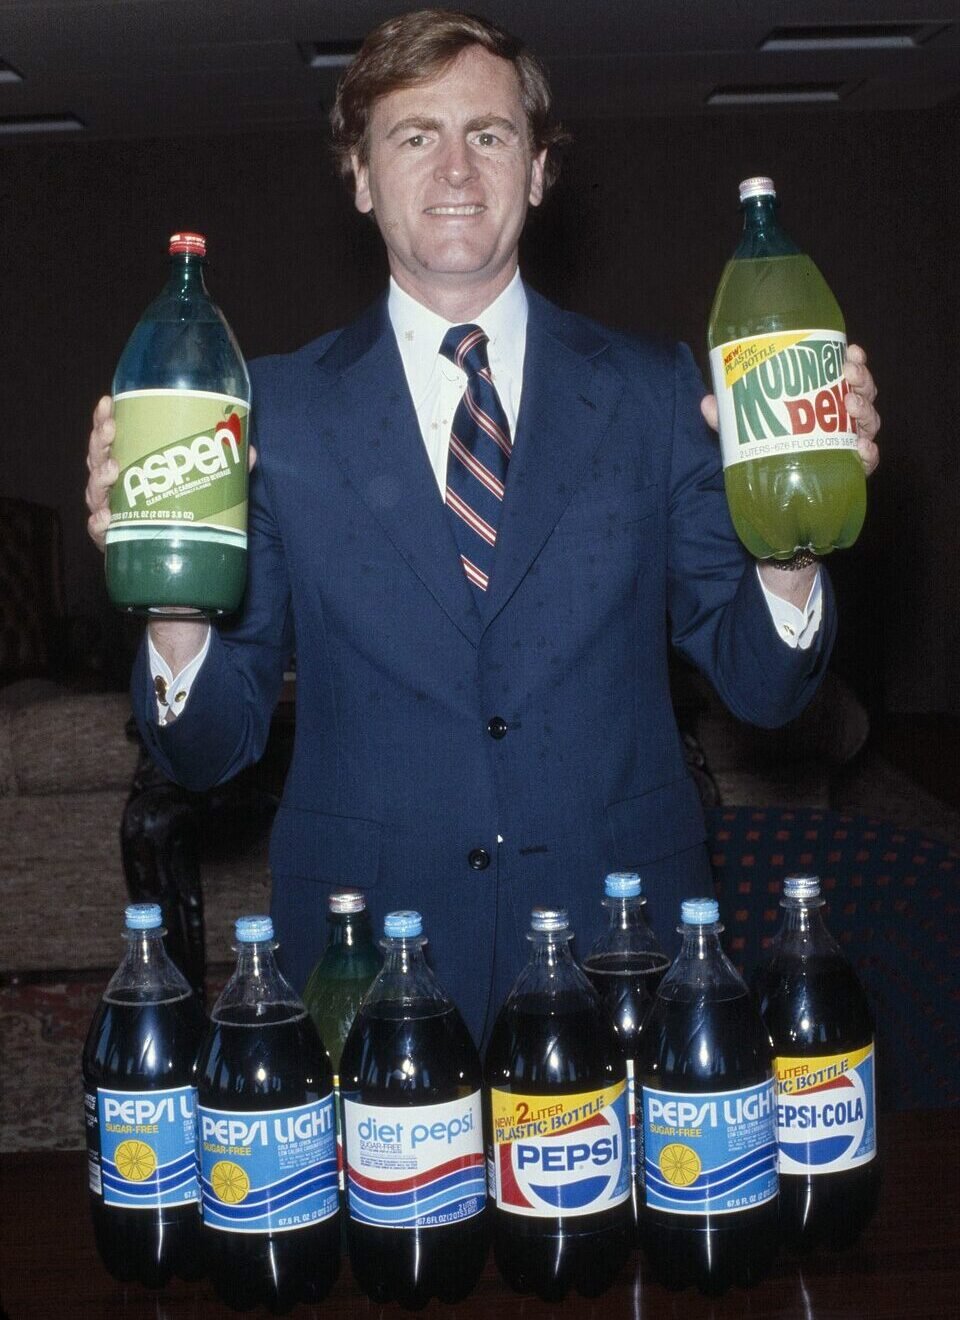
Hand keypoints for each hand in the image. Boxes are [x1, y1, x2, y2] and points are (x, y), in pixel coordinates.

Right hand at [84, 396, 257, 552]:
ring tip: (114, 470)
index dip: (105, 418)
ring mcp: (109, 511)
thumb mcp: (202, 485)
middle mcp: (113, 485)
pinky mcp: (111, 540)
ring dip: (101, 478)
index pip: (111, 436)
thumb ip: (224, 468)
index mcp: (129, 463)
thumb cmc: (177, 511)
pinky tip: (107, 518)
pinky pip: (100, 530)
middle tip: (112, 431)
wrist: (169, 559)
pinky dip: (100, 523)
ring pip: (95, 491)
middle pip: (97, 458)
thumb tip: (249, 450)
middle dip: (101, 442)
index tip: (109, 402)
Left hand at [700, 343, 879, 477]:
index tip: (851, 350)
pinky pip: (867, 462)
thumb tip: (707, 402)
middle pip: (864, 394)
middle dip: (862, 380)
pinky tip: (861, 448)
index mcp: (823, 401)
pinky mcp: (850, 471)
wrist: (768, 491)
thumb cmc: (765, 448)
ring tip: (851, 405)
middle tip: (849, 374)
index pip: (846, 376)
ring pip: (870, 422)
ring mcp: (848, 445)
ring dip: (865, 410)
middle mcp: (841, 420)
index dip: (854, 361)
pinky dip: (869, 454)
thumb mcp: (744, 429)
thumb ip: (728, 417)